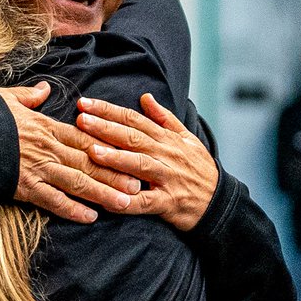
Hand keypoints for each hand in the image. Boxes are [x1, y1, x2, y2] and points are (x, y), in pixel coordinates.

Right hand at [0, 83, 140, 222]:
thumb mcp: (9, 98)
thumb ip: (32, 96)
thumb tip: (45, 88)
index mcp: (47, 127)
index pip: (86, 138)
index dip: (110, 147)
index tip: (129, 154)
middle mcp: (48, 149)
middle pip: (89, 162)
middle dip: (116, 174)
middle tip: (140, 184)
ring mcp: (38, 169)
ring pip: (78, 182)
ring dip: (103, 193)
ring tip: (125, 203)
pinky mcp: (24, 187)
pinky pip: (53, 200)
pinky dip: (72, 209)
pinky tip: (90, 217)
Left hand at [76, 93, 218, 230]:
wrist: (219, 202)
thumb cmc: (198, 170)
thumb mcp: (186, 139)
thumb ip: (164, 118)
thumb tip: (145, 96)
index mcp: (166, 139)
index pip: (134, 119)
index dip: (109, 110)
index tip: (86, 103)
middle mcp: (166, 155)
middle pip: (133, 137)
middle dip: (105, 127)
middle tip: (81, 119)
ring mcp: (167, 178)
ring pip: (139, 165)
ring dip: (116, 158)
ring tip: (92, 151)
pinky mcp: (167, 203)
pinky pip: (145, 202)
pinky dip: (128, 202)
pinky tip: (109, 200)